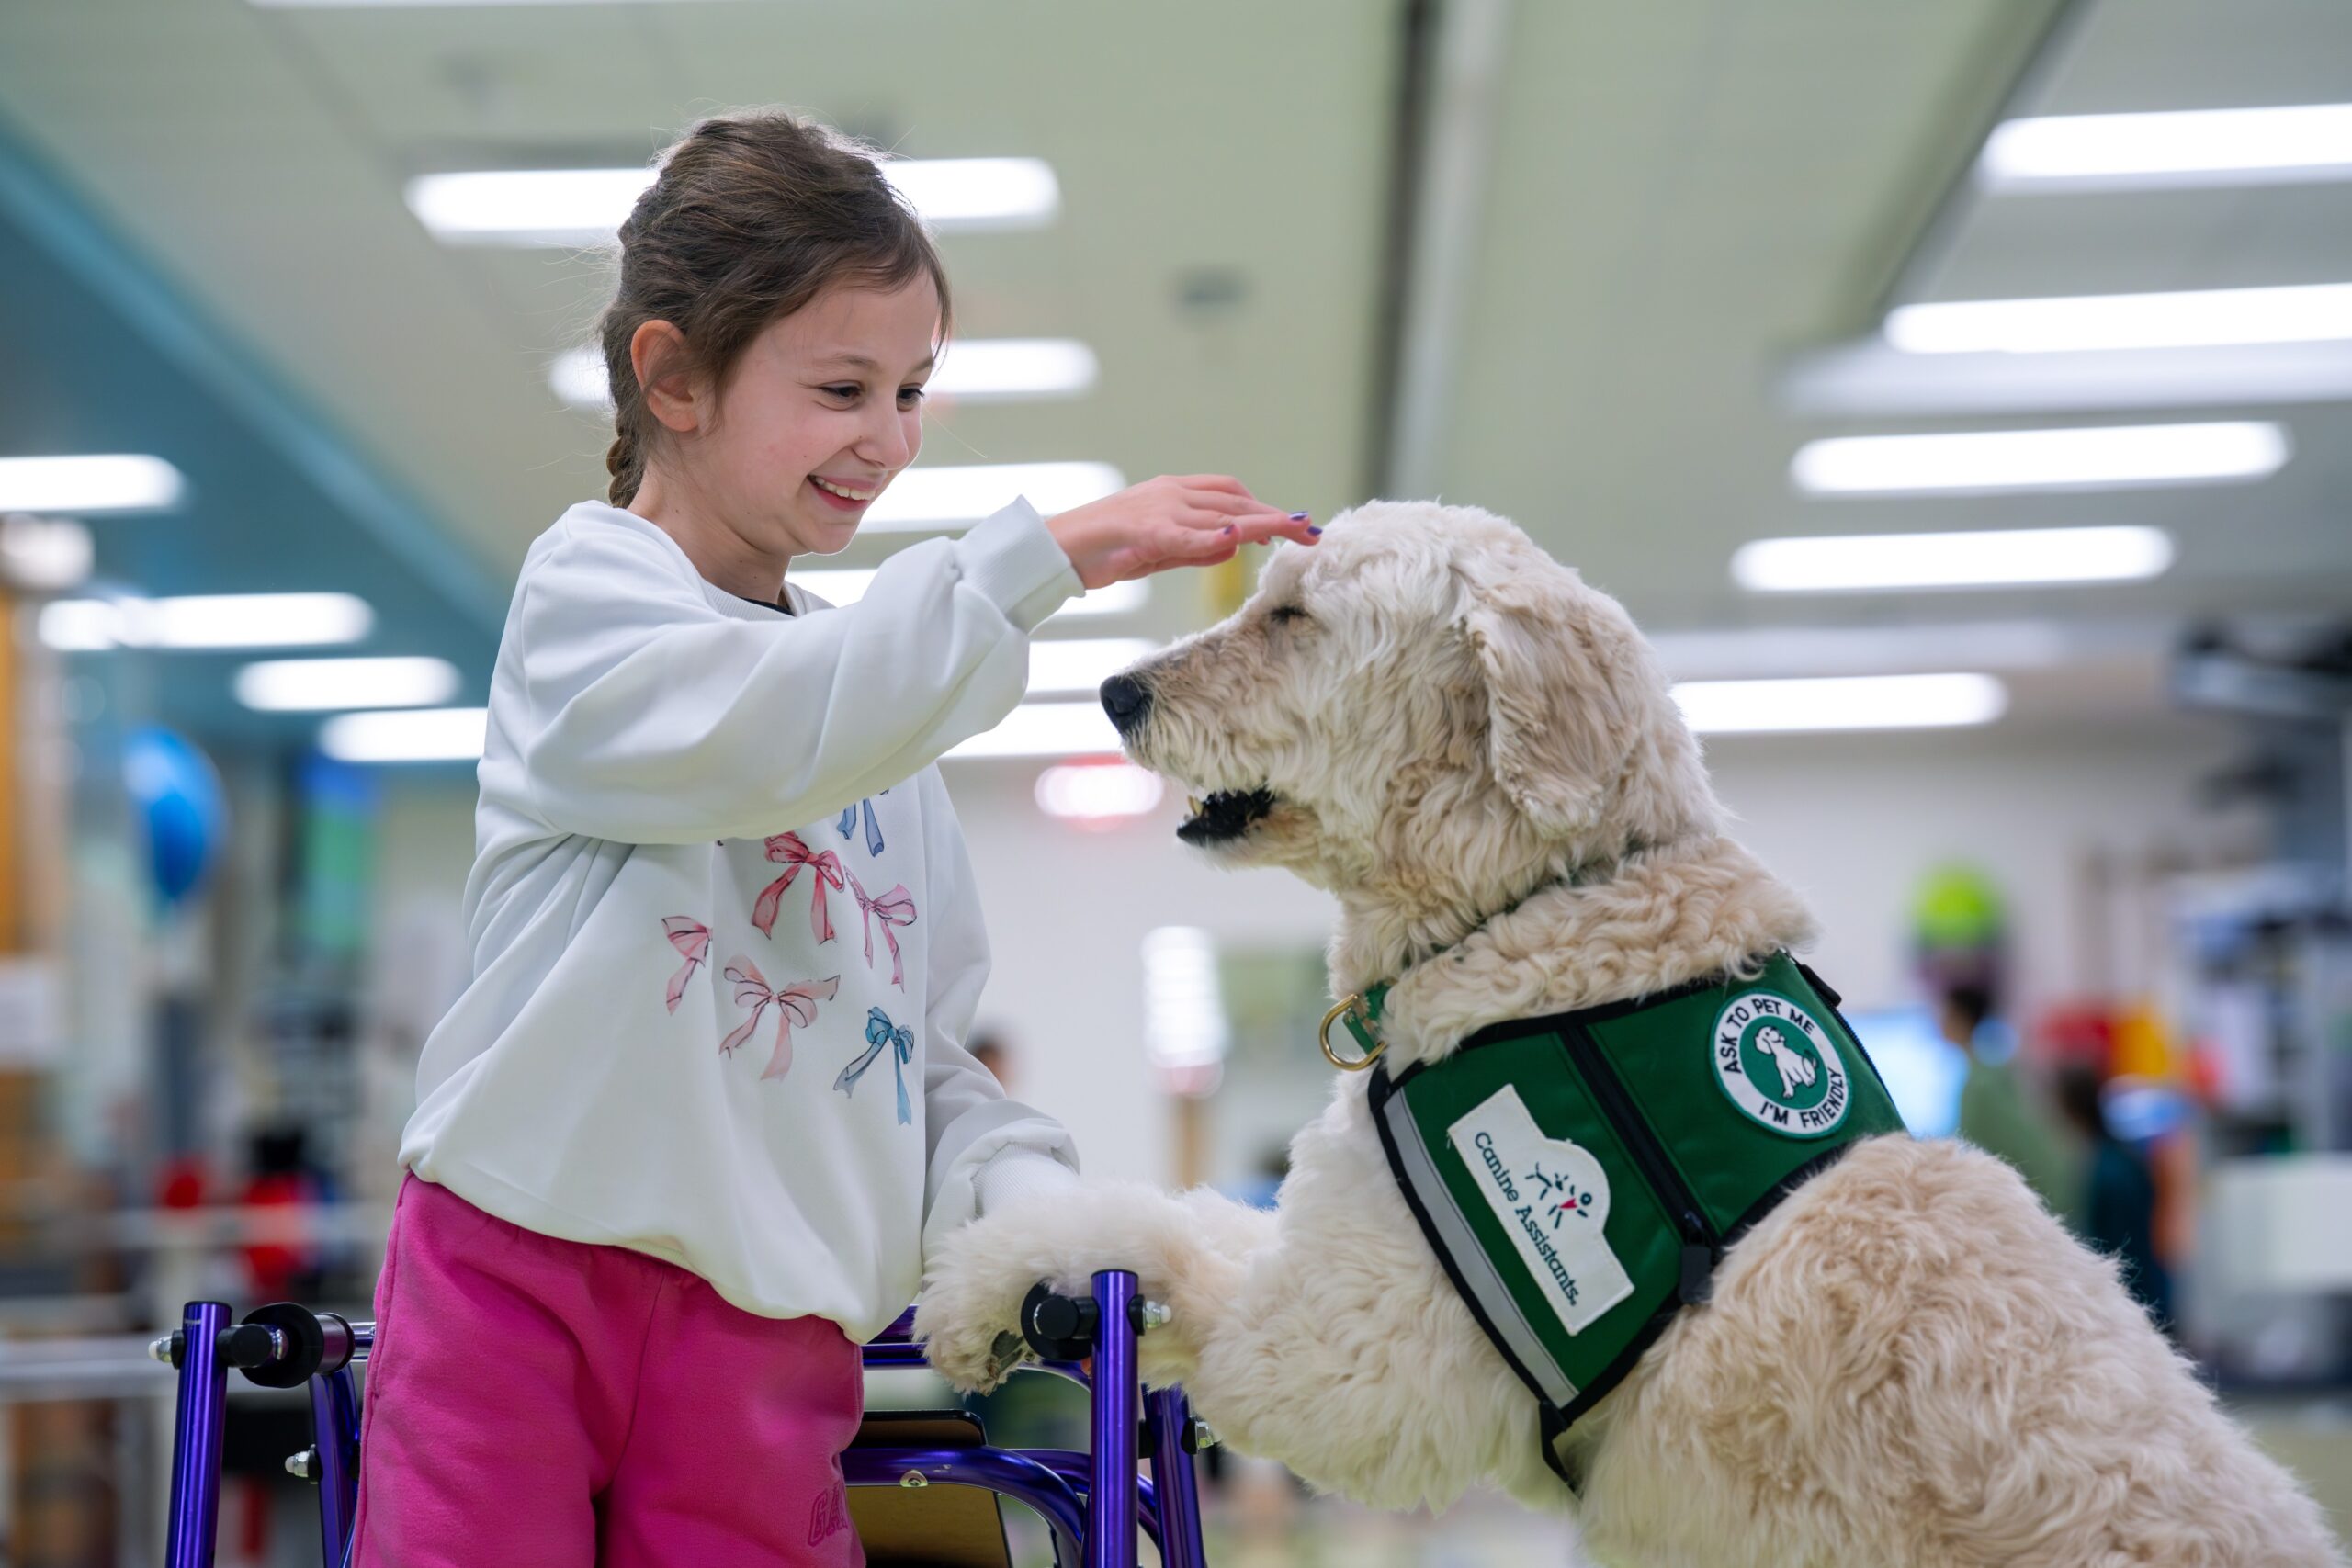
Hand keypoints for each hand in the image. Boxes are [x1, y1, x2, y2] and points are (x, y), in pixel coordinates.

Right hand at [1046, 475, 1318, 589]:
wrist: (1055, 549)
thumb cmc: (1101, 551)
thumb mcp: (1157, 550)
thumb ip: (1194, 548)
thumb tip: (1235, 548)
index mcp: (1172, 493)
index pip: (1229, 495)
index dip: (1263, 508)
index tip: (1294, 523)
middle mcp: (1170, 494)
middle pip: (1235, 501)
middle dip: (1275, 516)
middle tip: (1309, 531)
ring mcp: (1159, 509)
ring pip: (1221, 514)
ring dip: (1261, 523)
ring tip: (1294, 532)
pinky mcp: (1145, 531)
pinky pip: (1187, 535)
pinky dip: (1215, 537)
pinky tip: (1240, 542)